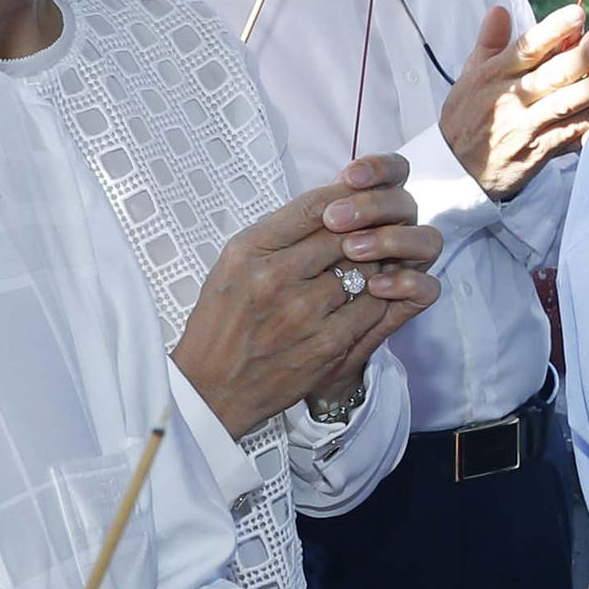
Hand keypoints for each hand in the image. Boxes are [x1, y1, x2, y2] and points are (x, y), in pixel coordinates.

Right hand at [175, 156, 441, 435]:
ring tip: (365, 268)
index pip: (313, 207)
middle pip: (346, 234)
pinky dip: (375, 299)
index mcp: (249, 251)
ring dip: (371, 266)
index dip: (344, 198)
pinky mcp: (328, 344)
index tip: (356, 198)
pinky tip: (365, 299)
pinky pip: (372, 306)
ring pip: (365, 268)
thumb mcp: (234, 266)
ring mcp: (304, 312)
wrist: (213, 390)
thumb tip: (331, 205)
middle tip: (371, 234)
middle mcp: (275, 277)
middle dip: (363, 232)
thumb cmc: (223, 322)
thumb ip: (278, 236)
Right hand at [441, 7, 588, 200]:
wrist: (454, 168)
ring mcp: (524, 127)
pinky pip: (568, 136)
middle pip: (551, 75)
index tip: (578, 14)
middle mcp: (510, 99)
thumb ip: (489, 41)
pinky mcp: (536, 153)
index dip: (554, 29)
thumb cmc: (467, 115)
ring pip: (563, 105)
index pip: (527, 47)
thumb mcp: (470, 75)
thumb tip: (500, 10)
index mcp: (494, 74)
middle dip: (584, 56)